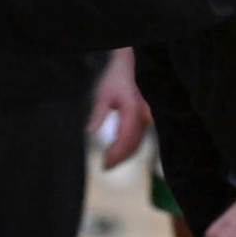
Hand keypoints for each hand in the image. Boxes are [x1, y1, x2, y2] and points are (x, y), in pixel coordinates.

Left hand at [88, 47, 151, 168]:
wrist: (124, 70)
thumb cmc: (113, 81)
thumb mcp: (102, 95)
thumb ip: (97, 114)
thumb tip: (90, 132)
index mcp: (132, 110)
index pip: (125, 138)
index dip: (116, 153)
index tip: (105, 162)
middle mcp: (142, 115)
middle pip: (133, 143)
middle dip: (120, 157)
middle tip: (106, 166)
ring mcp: (145, 117)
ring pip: (138, 142)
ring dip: (125, 155)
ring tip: (111, 162)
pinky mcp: (144, 118)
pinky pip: (139, 137)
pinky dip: (130, 148)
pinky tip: (120, 153)